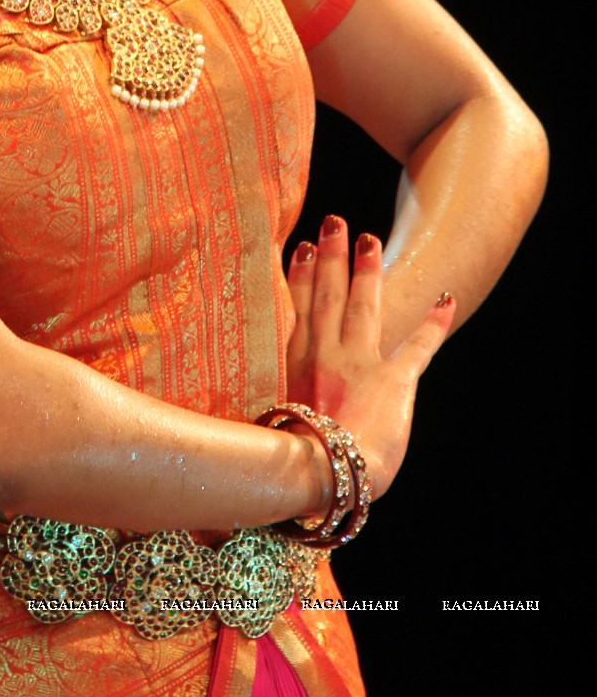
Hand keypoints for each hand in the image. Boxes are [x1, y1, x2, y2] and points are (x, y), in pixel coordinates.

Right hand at [285, 216, 453, 501]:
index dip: (302, 275)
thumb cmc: (294, 460)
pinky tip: (447, 300)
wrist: (326, 474)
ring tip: (369, 240)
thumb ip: (272, 399)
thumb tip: (250, 407)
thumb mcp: (271, 421)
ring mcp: (360, 364)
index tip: (303, 247)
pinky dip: (434, 323)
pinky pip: (418, 346)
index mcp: (295, 364)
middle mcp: (326, 355)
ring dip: (368, 272)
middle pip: (330, 295)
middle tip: (335, 222)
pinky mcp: (394, 380)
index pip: (298, 307)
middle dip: (334, 257)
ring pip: (365, 307)